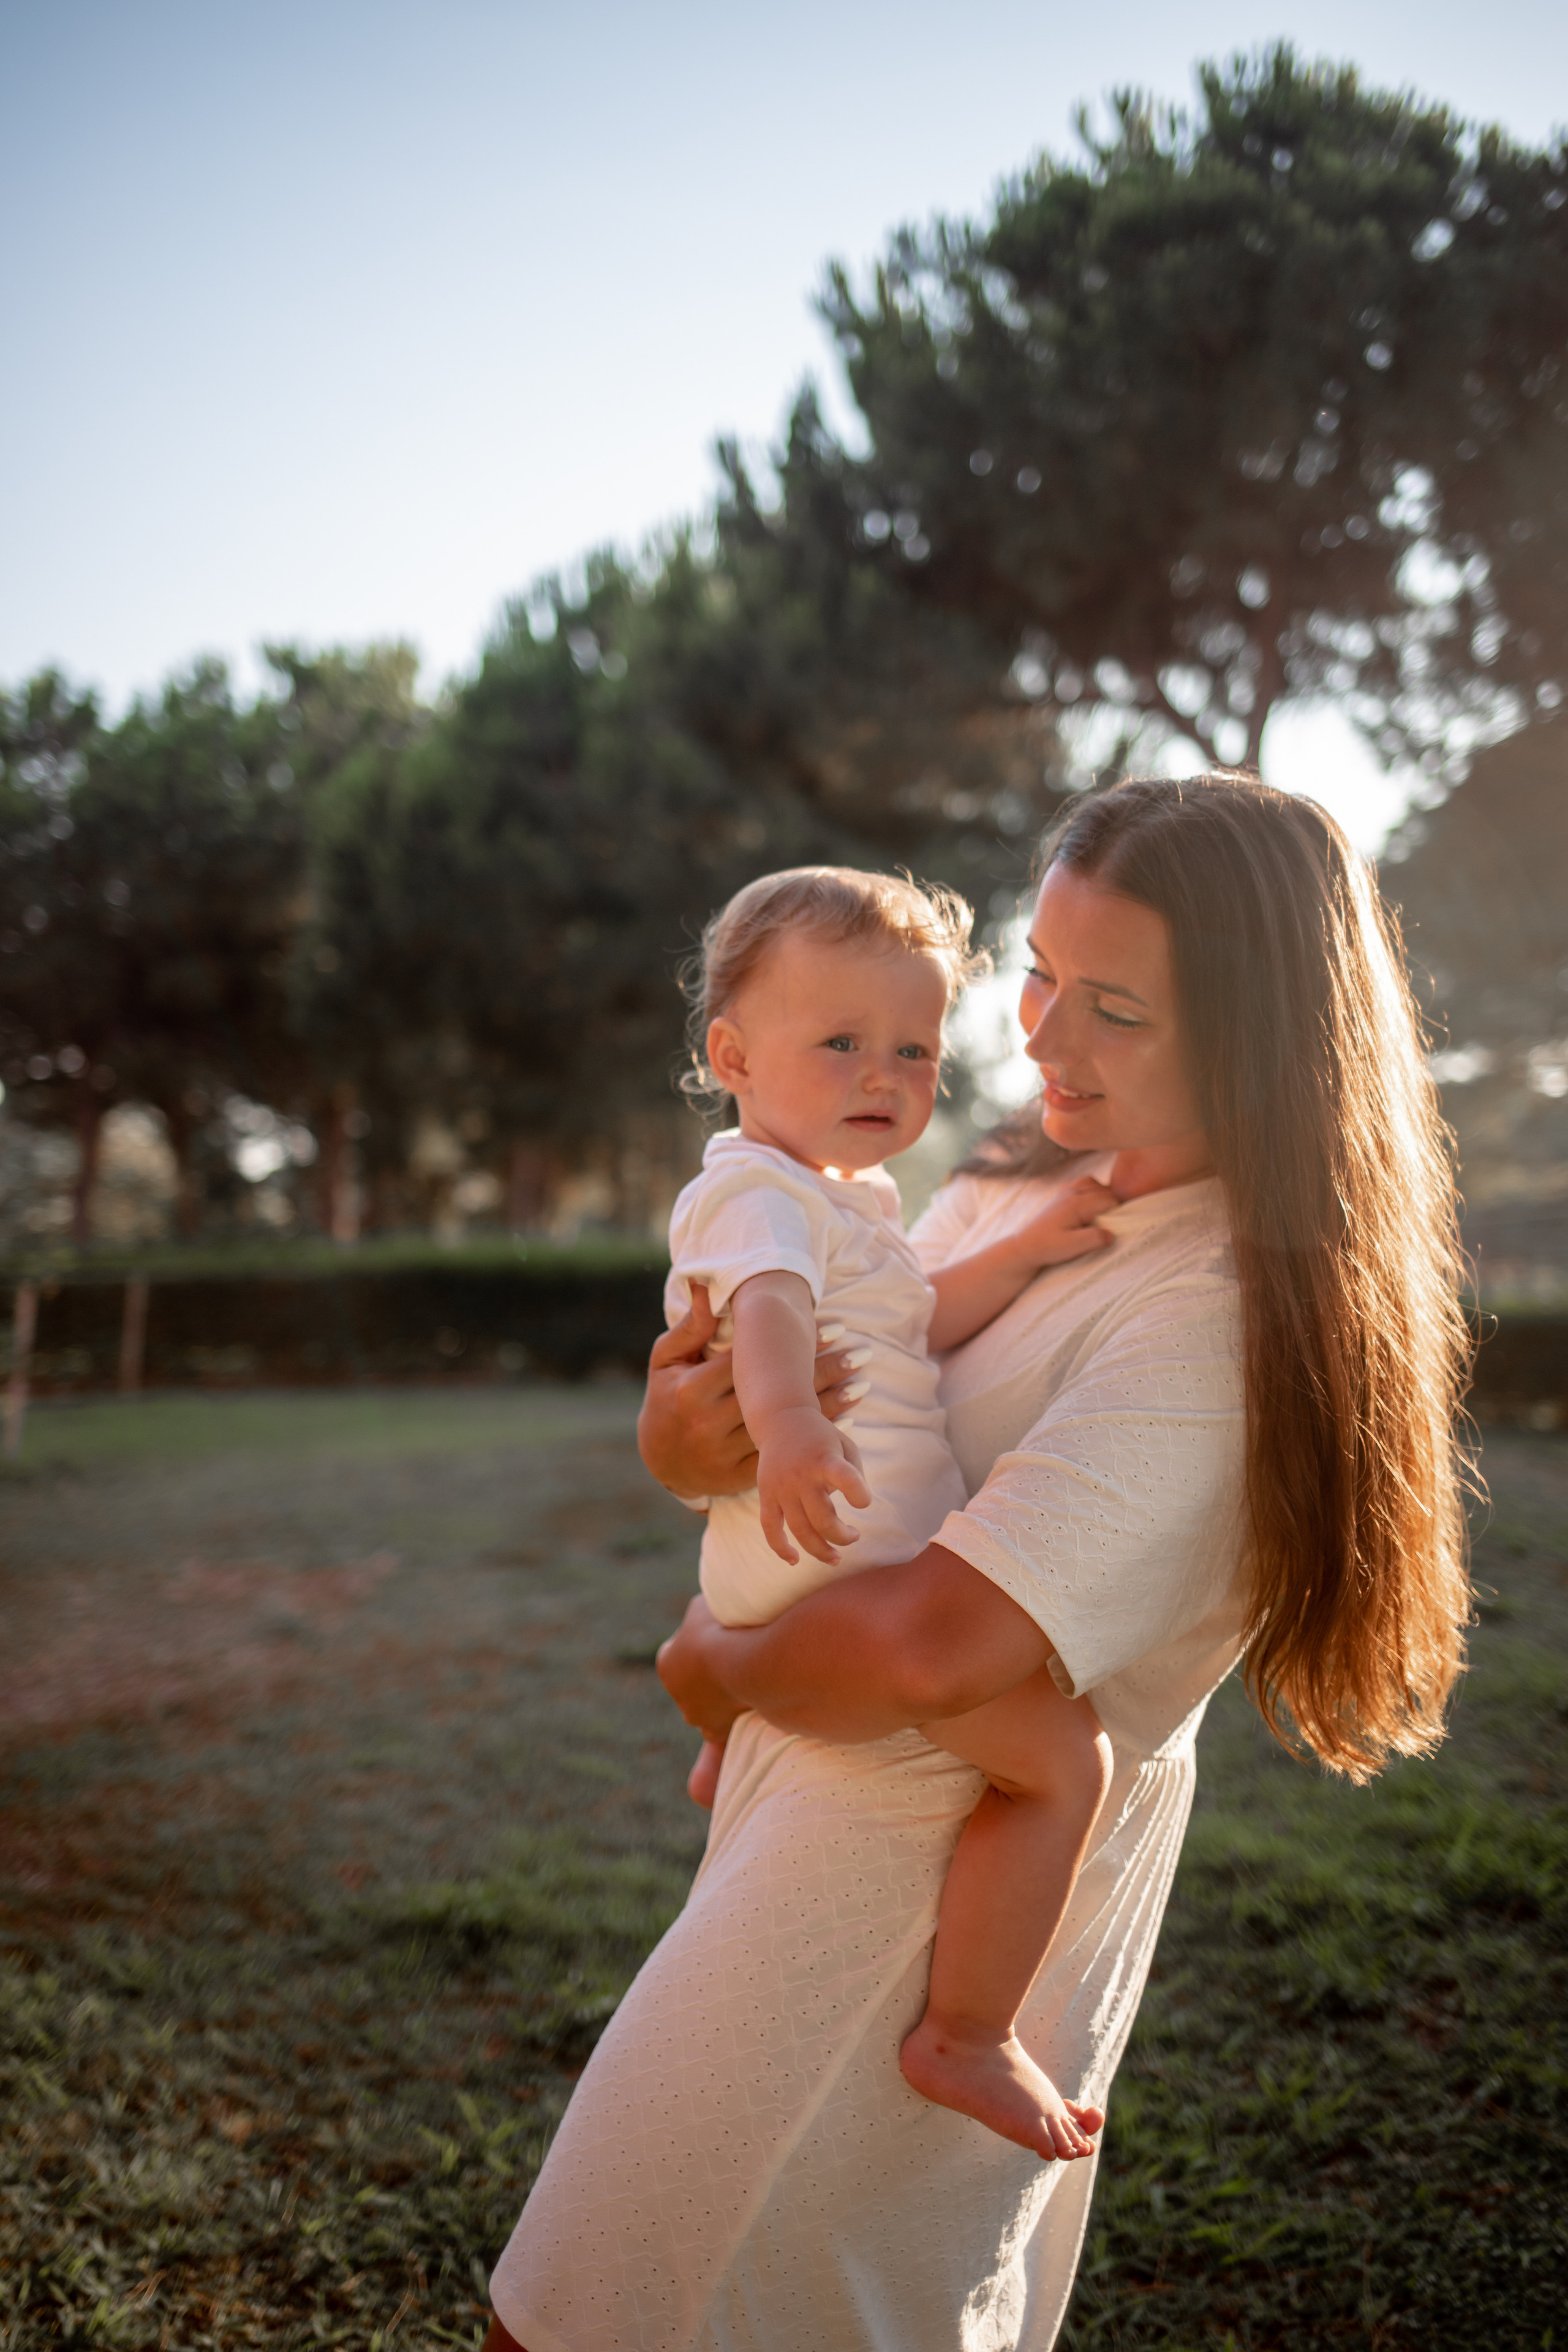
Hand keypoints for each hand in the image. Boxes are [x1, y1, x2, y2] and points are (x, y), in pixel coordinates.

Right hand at [638, 1284, 864, 1498]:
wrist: (658, 1462)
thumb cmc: (666, 1398)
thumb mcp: (667, 1360)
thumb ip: (690, 1327)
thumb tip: (704, 1285)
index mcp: (693, 1390)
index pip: (750, 1362)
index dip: (791, 1344)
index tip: (830, 1328)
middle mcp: (710, 1423)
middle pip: (775, 1394)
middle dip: (821, 1373)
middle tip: (859, 1355)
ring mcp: (726, 1454)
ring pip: (784, 1427)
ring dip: (828, 1407)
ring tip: (861, 1385)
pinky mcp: (740, 1478)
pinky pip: (783, 1457)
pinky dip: (813, 1441)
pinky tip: (845, 1426)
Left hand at [657, 1592, 742, 1742]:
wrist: (746, 1662)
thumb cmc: (721, 1629)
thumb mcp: (702, 1607)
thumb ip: (697, 1616)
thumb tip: (704, 1616)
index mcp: (666, 1664)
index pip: (675, 1652)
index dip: (693, 1643)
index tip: (713, 1636)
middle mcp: (676, 1694)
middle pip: (690, 1682)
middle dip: (705, 1673)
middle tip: (731, 1659)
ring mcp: (696, 1716)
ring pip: (704, 1708)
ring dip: (718, 1697)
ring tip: (742, 1681)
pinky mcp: (716, 1731)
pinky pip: (721, 1726)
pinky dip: (731, 1716)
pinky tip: (747, 1701)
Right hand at [756, 1409, 871, 1567]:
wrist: (781, 1419)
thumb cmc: (821, 1437)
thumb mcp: (846, 1445)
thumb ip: (855, 1475)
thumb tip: (854, 1509)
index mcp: (826, 1460)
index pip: (847, 1480)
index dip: (860, 1496)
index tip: (863, 1501)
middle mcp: (802, 1475)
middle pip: (824, 1520)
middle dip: (843, 1537)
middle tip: (854, 1536)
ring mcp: (782, 1487)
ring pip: (800, 1530)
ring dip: (821, 1550)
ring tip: (835, 1557)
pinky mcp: (766, 1494)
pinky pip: (770, 1528)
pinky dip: (781, 1548)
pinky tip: (795, 1560)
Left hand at [1021, 1175, 1117, 1267]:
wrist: (1025, 1247)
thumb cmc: (1048, 1247)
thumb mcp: (1072, 1247)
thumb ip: (1094, 1239)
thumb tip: (1112, 1234)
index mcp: (1077, 1203)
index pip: (1109, 1198)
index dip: (1118, 1211)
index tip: (1116, 1225)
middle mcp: (1071, 1193)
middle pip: (1103, 1189)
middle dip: (1112, 1202)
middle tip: (1112, 1222)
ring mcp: (1064, 1192)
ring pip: (1092, 1183)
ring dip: (1101, 1194)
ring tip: (1101, 1213)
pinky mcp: (1060, 1196)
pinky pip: (1081, 1185)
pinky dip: (1089, 1191)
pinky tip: (1087, 1207)